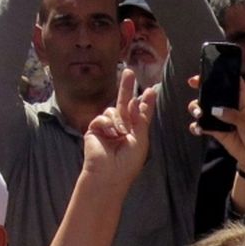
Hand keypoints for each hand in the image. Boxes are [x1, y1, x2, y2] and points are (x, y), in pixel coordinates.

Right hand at [80, 68, 155, 187]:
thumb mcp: (141, 140)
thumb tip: (136, 100)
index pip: (140, 113)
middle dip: (127, 87)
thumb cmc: (128, 162)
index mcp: (135, 131)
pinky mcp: (94, 129)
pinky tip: (109, 134)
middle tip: (129, 72)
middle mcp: (121, 127)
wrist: (108, 174)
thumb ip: (140, 119)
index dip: (145, 102)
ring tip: (120, 134)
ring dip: (119, 120)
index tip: (151, 90)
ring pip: (112, 110)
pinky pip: (101, 118)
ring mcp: (107, 127)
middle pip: (124, 103)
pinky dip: (107, 124)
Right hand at [187, 75, 244, 174]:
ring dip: (197, 108)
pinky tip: (198, 129)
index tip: (209, 70)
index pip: (233, 83)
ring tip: (199, 114)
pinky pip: (202, 126)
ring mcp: (221, 118)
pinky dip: (197, 126)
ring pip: (204, 107)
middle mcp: (230, 106)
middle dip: (202, 87)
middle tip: (191, 83)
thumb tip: (215, 110)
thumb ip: (233, 116)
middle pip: (214, 92)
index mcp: (243, 101)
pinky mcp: (215, 130)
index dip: (222, 74)